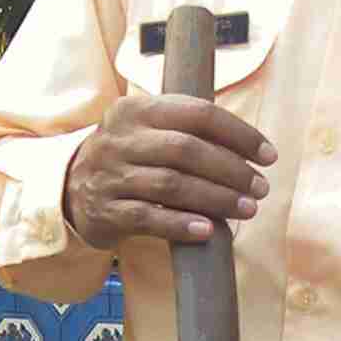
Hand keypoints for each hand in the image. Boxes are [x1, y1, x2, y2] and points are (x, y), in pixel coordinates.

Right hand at [63, 93, 276, 249]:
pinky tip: (209, 230)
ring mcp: (112, 175)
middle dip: (232, 170)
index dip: (239, 134)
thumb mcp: (147, 129)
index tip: (268, 155)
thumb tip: (250, 151)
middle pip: (187, 150)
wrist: (73, 188)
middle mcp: (121, 139)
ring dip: (216, 198)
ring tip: (247, 209)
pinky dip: (182, 224)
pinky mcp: (108, 211)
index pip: (197, 113)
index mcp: (136, 109)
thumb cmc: (129, 157)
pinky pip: (150, 218)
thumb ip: (188, 129)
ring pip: (172, 185)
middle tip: (261, 188)